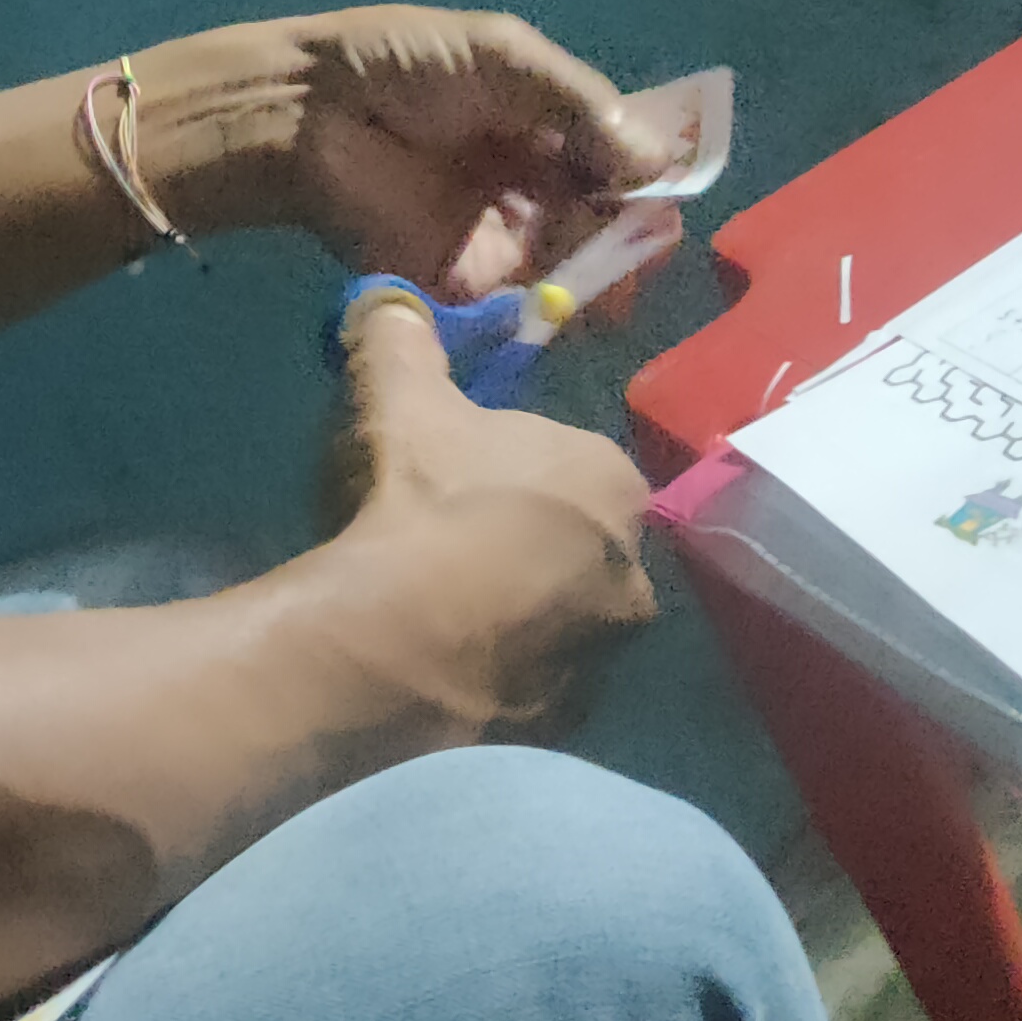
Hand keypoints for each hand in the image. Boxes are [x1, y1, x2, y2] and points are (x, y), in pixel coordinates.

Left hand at [143, 7, 673, 296]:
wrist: (311, 116)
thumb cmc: (403, 66)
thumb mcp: (504, 57)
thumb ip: (582, 104)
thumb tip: (661, 161)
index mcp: (552, 123)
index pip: (626, 156)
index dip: (653, 173)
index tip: (666, 185)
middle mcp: (540, 184)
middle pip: (615, 216)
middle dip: (638, 228)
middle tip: (645, 236)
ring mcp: (510, 238)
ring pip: (586, 263)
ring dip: (610, 267)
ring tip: (613, 263)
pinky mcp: (475, 285)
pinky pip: (534, 301)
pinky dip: (564, 303)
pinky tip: (579, 293)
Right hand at [312, 293, 657, 735]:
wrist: (410, 640)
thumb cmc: (428, 501)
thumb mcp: (404, 401)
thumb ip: (402, 341)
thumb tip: (388, 298)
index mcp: (612, 480)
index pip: (573, 464)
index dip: (511, 470)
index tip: (458, 482)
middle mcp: (634, 568)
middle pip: (575, 543)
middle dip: (524, 544)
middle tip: (447, 547)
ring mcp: (607, 653)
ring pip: (562, 617)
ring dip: (517, 613)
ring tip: (439, 612)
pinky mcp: (572, 723)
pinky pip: (535, 685)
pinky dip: (499, 675)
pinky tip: (443, 667)